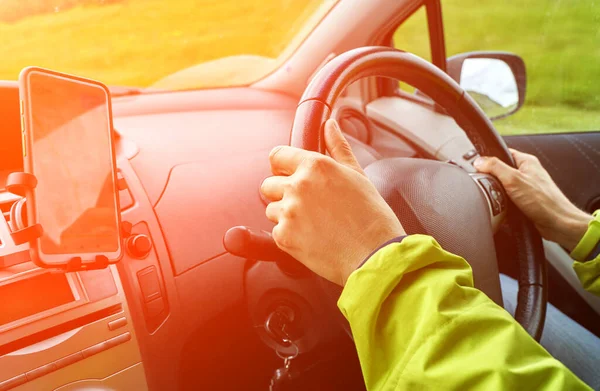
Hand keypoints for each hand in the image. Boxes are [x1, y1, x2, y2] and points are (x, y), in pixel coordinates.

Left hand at [260, 119, 404, 285]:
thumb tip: (329, 125)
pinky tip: (312, 238)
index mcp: (315, 165)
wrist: (375, 255)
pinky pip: (276, 232)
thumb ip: (338, 147)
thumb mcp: (357, 174)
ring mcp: (289, 212)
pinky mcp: (284, 237)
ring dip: (286, 216)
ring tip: (313, 224)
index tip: (289, 175)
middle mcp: (298, 185)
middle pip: (268, 184)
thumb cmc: (371, 216)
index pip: (277, 156)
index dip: (282, 167)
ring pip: (271, 209)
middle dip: (282, 194)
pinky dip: (290, 236)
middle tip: (307, 206)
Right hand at [474, 149, 590, 250]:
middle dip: (492, 179)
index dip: (489, 159)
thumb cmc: (544, 202)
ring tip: (497, 198)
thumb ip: (495, 167)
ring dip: (497, 193)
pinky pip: (507, 199)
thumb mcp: (513, 179)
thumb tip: (479, 161)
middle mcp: (527, 172)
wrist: (558, 224)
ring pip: (503, 186)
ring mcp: (526, 187)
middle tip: (488, 185)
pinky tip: (502, 207)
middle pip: (500, 171)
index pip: (502, 153)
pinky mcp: (525, 201)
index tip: (478, 167)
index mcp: (527, 161)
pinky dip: (503, 203)